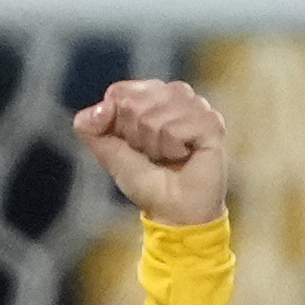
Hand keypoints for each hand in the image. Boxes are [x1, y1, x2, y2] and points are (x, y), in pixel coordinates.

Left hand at [75, 75, 232, 223]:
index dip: (118, 124)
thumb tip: (99, 108)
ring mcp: (196, 106)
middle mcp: (175, 95)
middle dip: (137, 136)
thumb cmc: (148, 182)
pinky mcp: (212, 122)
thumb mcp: (110, 155)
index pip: (119, 93)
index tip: (133, 145)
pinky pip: (175, 129)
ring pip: (155, 116)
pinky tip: (184, 156)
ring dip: (155, 145)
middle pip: (134, 103)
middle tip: (153, 154)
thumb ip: (92, 129)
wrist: (175, 211)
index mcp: (151, 96)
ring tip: (169, 156)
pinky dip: (173, 149)